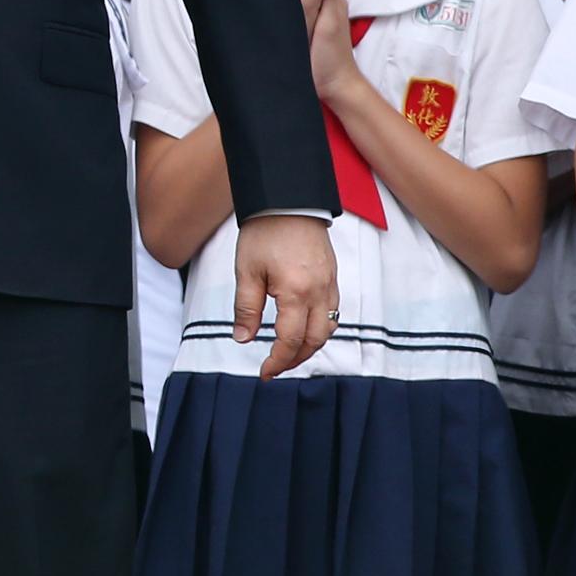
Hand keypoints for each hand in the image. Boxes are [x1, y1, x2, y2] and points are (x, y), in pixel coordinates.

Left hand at [233, 212, 338, 378]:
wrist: (288, 201)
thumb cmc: (264, 233)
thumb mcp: (246, 272)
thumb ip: (246, 308)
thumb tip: (243, 339)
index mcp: (295, 293)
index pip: (290, 341)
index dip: (277, 361)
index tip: (264, 373)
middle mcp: (319, 293)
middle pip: (314, 341)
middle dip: (295, 359)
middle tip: (275, 367)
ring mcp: (330, 285)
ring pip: (327, 329)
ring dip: (310, 347)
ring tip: (288, 353)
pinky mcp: (333, 277)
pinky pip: (332, 312)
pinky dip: (319, 329)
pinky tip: (303, 329)